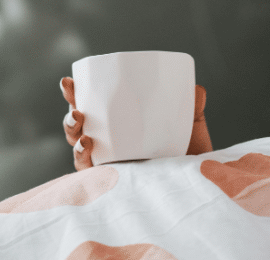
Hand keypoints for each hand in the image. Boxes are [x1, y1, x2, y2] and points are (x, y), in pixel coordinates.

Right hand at [60, 77, 212, 170]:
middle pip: (79, 125)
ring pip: (77, 146)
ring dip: (71, 131)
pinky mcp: (111, 184)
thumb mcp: (191, 127)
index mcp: (121, 124)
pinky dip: (81, 157)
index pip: (93, 105)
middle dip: (69, 110)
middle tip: (72, 101)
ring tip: (78, 120)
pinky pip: (88, 174)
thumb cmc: (192, 158)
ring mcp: (109, 164)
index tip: (69, 80)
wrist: (201, 189)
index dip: (77, 93)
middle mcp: (109, 143)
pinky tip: (85, 145)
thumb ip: (192, 106)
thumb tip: (197, 89)